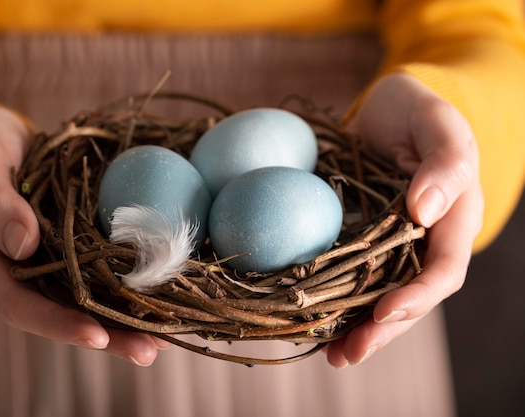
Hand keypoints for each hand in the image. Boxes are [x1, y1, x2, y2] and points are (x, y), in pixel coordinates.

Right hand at [0, 104, 169, 365]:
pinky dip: (123, 289)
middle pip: (57, 313)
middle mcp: (13, 271)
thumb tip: (23, 244)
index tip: (96, 335)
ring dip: (121, 322)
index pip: (16, 303)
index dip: (56, 322)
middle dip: (103, 335)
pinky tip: (157, 300)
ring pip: (80, 301)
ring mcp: (41, 263)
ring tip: (163, 338)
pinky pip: (93, 274)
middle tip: (147, 350)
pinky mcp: (64, 250)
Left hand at [325, 73, 483, 366]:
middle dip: (380, 330)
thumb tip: (425, 210)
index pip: (442, 271)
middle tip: (346, 354)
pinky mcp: (359, 239)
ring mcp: (390, 244)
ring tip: (328, 353)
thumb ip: (444, 163)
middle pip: (409, 298)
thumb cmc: (416, 110)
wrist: (385, 108)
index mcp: (453, 220)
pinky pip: (348, 273)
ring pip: (377, 294)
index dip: (417, 297)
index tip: (383, 312)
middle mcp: (423, 242)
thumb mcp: (436, 123)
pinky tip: (308, 317)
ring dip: (354, 327)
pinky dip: (332, 298)